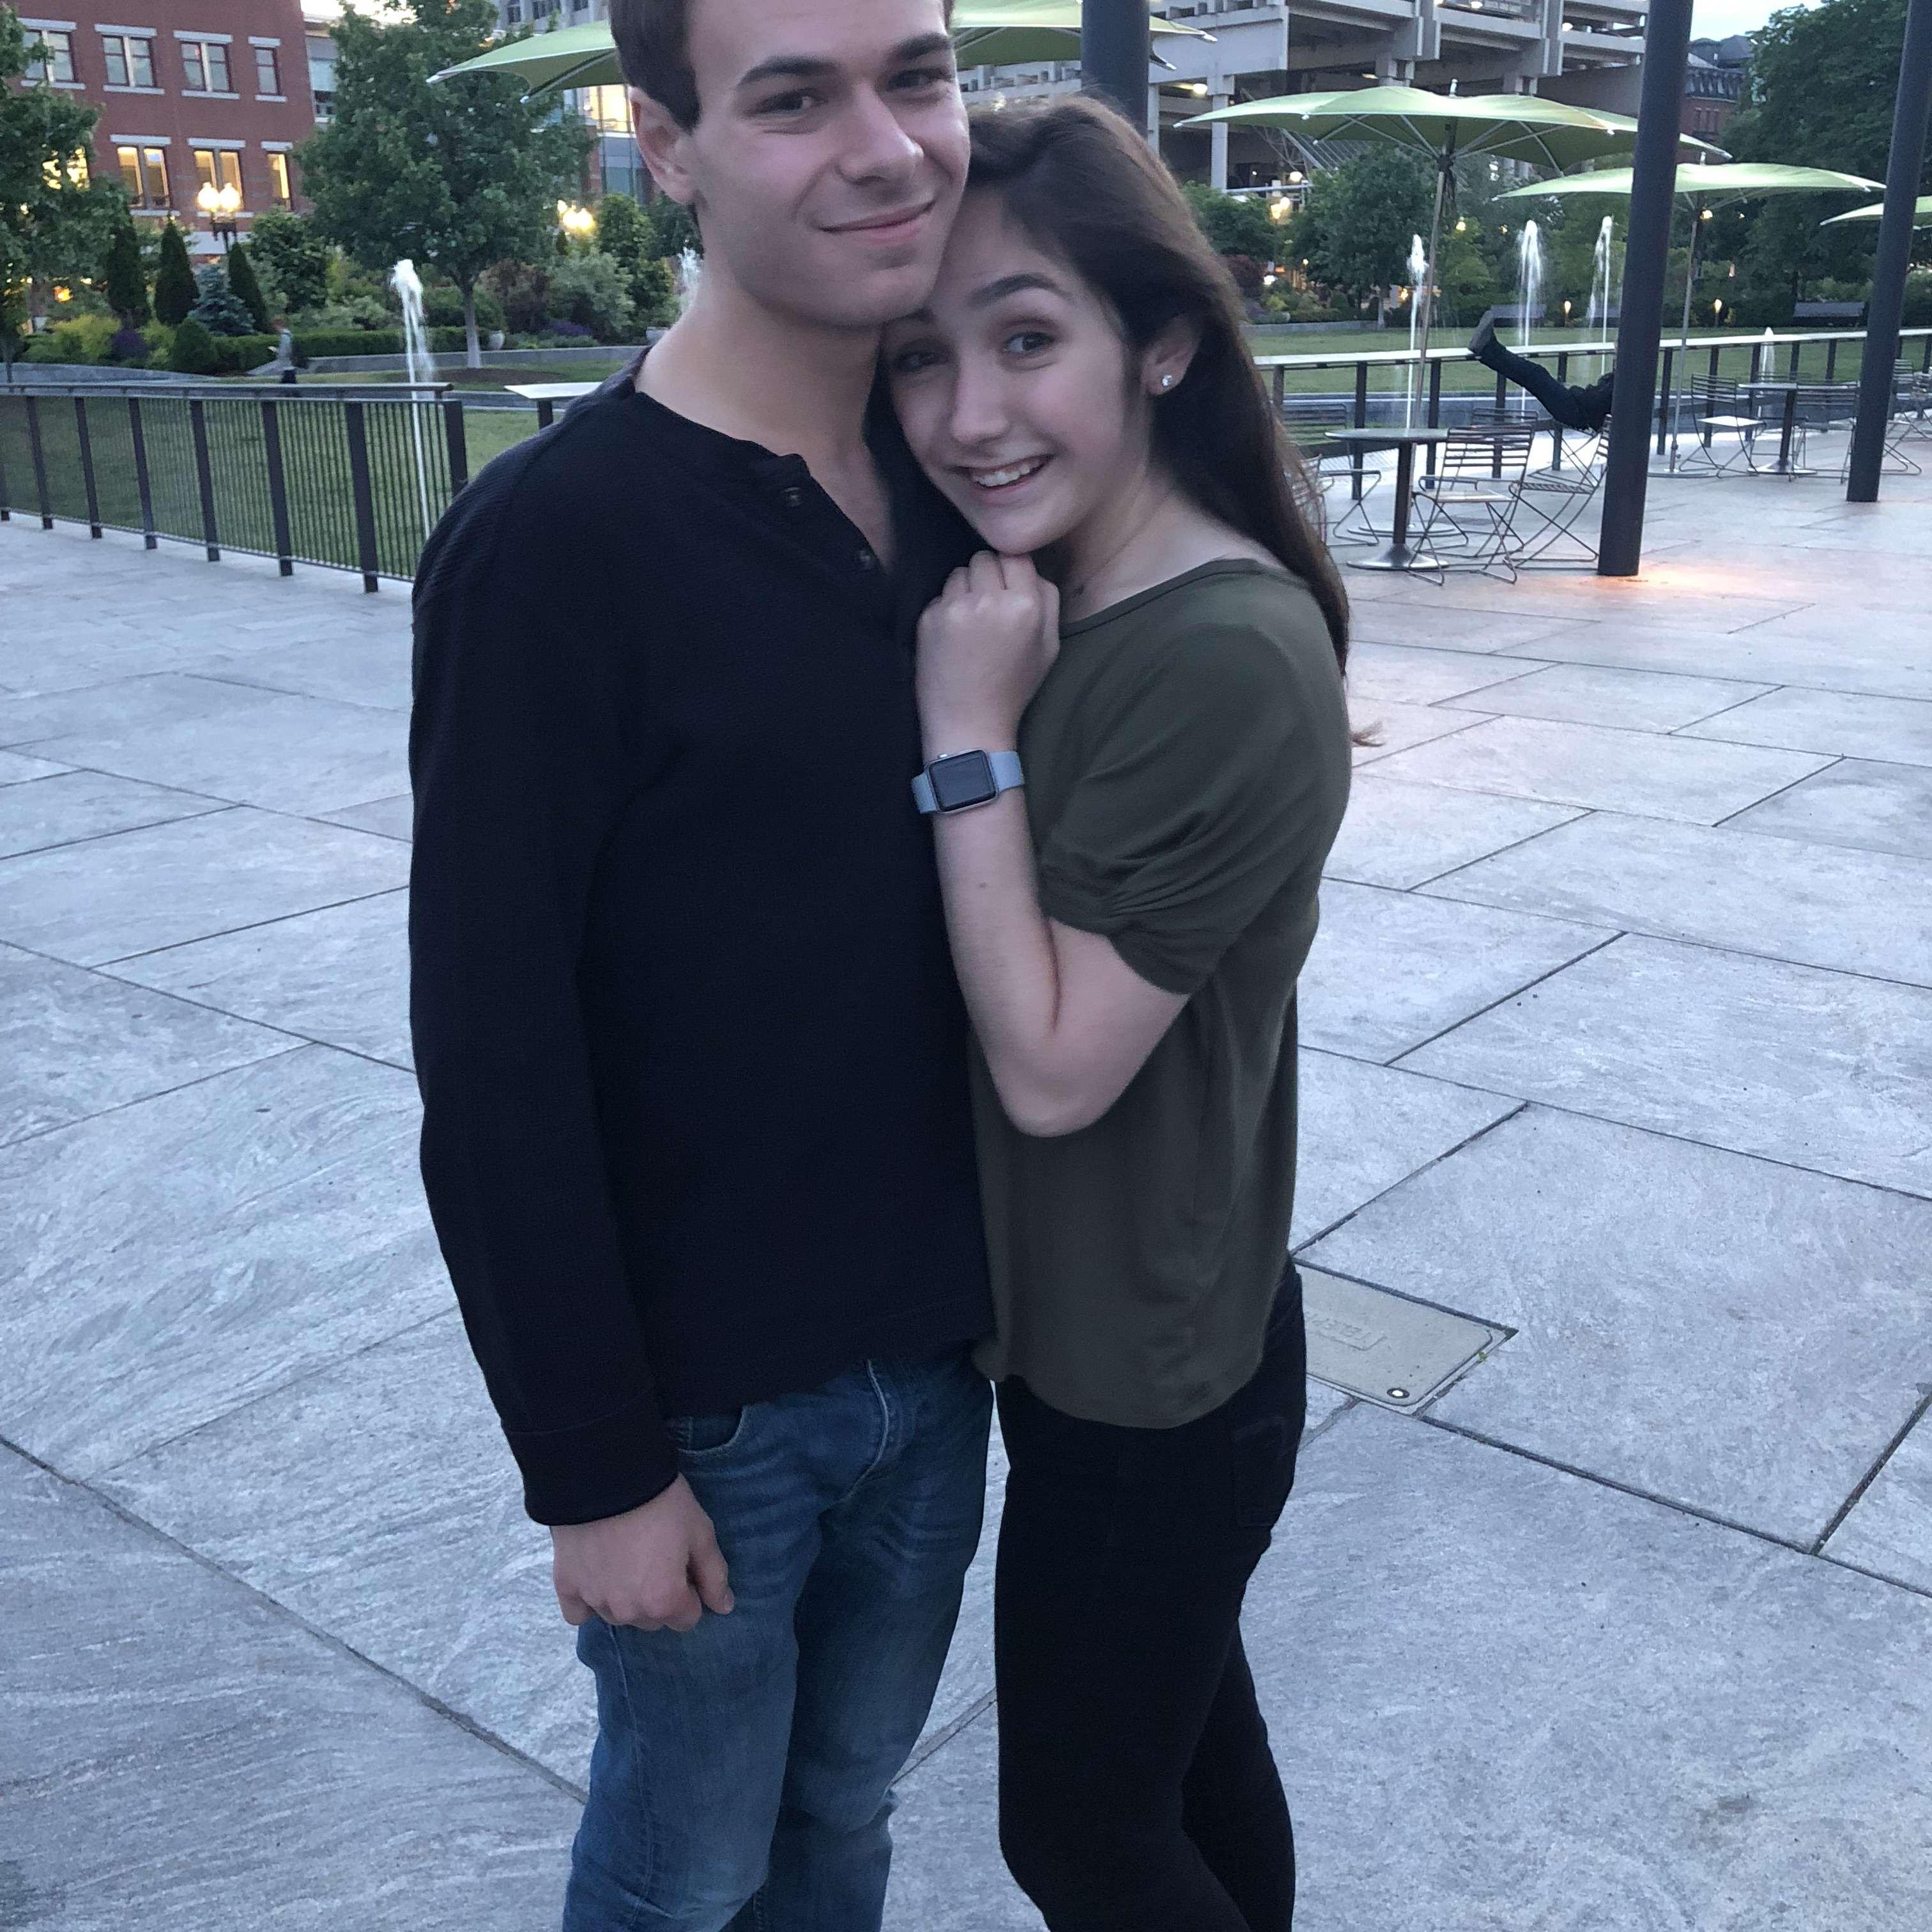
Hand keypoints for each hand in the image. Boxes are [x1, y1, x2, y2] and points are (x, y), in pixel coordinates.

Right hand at [551, 1475, 733, 1631]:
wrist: (606, 1476)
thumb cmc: (662, 1503)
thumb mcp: (700, 1533)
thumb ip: (714, 1576)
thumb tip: (724, 1607)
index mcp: (664, 1602)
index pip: (687, 1618)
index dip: (690, 1590)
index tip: (682, 1563)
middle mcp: (628, 1612)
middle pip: (653, 1619)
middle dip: (659, 1597)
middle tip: (656, 1557)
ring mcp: (595, 1601)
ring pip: (620, 1615)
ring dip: (627, 1598)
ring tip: (627, 1558)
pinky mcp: (566, 1587)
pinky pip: (579, 1613)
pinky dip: (588, 1601)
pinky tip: (597, 1576)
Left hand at [916, 551, 1059, 755]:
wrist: (969, 723)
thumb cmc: (1013, 687)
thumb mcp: (1049, 647)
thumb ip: (1048, 600)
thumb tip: (1030, 568)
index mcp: (1025, 605)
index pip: (1016, 555)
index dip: (1012, 570)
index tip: (1009, 587)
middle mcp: (988, 600)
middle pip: (984, 558)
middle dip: (987, 576)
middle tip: (989, 605)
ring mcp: (955, 608)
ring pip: (959, 573)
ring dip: (965, 589)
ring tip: (971, 621)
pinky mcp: (928, 618)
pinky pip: (940, 596)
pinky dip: (947, 608)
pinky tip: (953, 636)